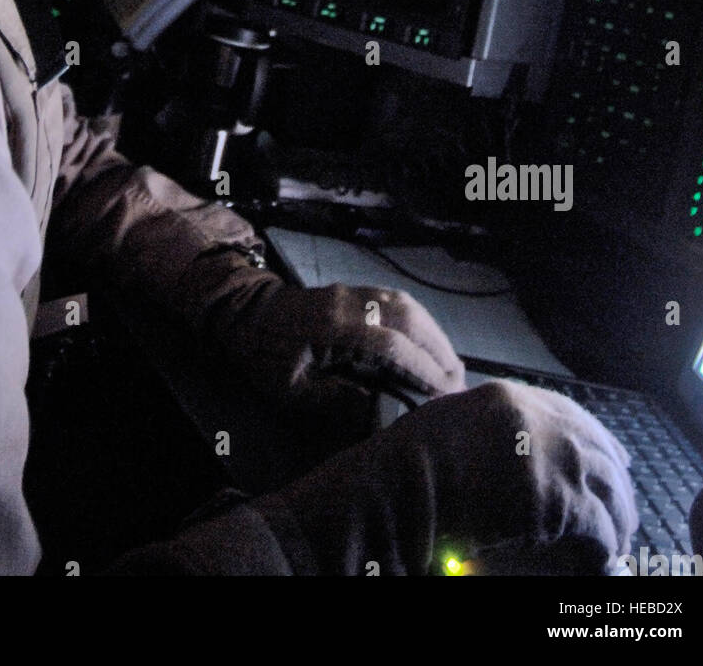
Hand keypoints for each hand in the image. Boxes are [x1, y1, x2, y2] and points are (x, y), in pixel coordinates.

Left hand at [209, 278, 465, 412]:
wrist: (242, 311)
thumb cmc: (263, 355)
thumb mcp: (291, 390)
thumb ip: (335, 400)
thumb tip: (379, 411)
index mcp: (333, 327)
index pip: (390, 346)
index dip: (421, 369)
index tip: (444, 393)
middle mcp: (349, 303)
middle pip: (408, 318)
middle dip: (438, 349)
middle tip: (459, 381)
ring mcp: (352, 292)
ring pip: (405, 305)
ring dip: (433, 333)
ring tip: (450, 363)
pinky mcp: (353, 291)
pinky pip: (395, 300)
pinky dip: (418, 321)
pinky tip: (428, 341)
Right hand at [255, 378, 637, 574]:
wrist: (398, 490)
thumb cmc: (408, 465)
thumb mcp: (447, 424)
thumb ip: (484, 428)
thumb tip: (506, 448)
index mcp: (508, 399)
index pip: (572, 413)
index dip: (598, 439)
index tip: (615, 458)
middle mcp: (538, 421)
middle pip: (598, 449)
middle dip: (616, 482)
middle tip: (623, 509)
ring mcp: (551, 459)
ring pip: (608, 489)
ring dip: (616, 519)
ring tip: (616, 542)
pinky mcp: (559, 502)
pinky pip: (599, 527)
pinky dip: (606, 547)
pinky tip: (603, 560)